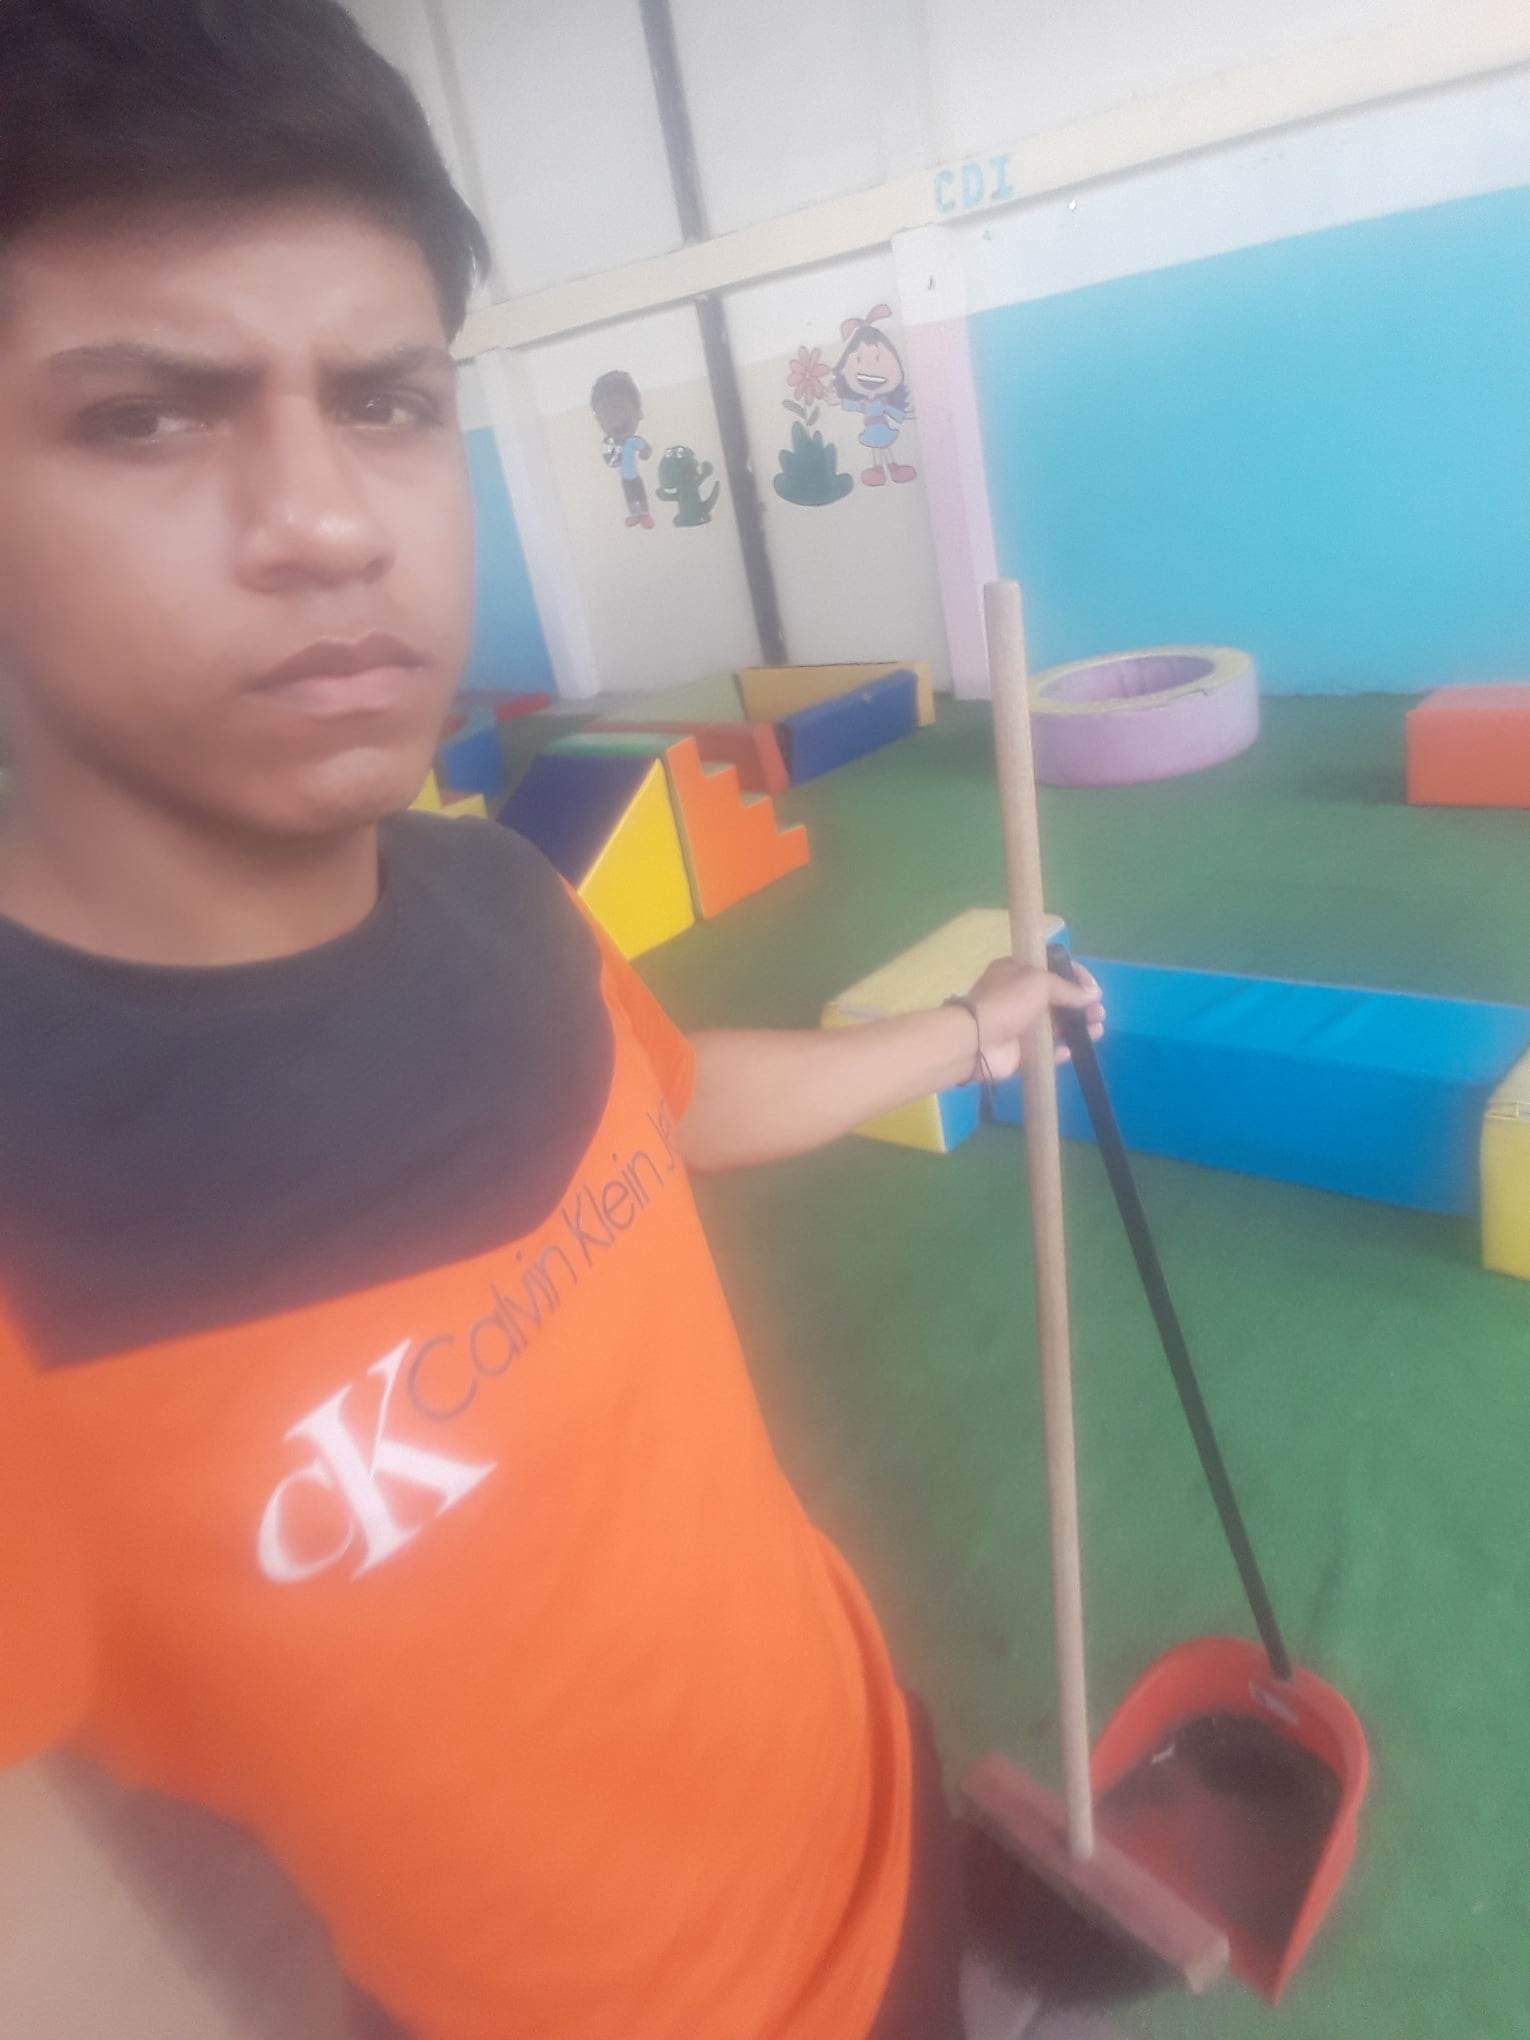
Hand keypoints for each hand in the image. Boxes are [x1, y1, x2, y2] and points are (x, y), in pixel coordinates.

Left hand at [961, 959, 1104, 1080]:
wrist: (975, 1040)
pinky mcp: (1020, 1053)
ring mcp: (1019, 1026)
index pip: (1053, 969)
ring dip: (1078, 1027)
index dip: (1076, 977)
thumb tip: (1093, 995)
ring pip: (1056, 1026)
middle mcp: (1019, 997)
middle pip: (1058, 1000)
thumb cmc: (1007, 1002)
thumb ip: (1068, 988)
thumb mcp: (1039, 982)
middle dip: (1081, 1005)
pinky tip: (1070, 1051)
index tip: (1093, 989)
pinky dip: (1060, 1052)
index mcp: (1018, 972)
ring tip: (1096, 1030)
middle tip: (1098, 1014)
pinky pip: (1046, 1052)